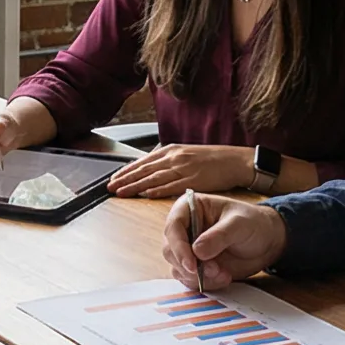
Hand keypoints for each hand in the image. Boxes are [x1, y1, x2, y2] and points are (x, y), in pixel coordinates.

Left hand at [109, 144, 257, 198]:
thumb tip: (152, 168)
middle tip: (110, 187)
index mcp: (172, 151)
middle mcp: (174, 158)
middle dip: (125, 179)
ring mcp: (183, 169)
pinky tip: (145, 194)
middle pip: (144, 169)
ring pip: (154, 178)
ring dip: (135, 186)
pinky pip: (171, 186)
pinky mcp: (192, 180)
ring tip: (121, 192)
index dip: (127, 171)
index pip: (143, 161)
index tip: (114, 178)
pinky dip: (157, 190)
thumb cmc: (212, 159)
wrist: (234, 160)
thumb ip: (169, 161)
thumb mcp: (187, 154)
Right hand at [162, 192, 285, 291]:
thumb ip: (219, 236)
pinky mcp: (195, 266)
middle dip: (190, 265)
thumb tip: (197, 251)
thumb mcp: (239, 224)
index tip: (192, 264)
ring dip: (199, 277)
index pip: (173, 227)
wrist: (266, 241)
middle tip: (214, 270)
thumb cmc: (253, 223)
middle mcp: (184, 228)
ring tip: (223, 274)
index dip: (178, 247)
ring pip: (178, 268)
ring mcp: (188, 249)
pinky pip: (189, 280)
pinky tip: (224, 277)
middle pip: (170, 250)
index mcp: (189, 208)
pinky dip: (205, 283)